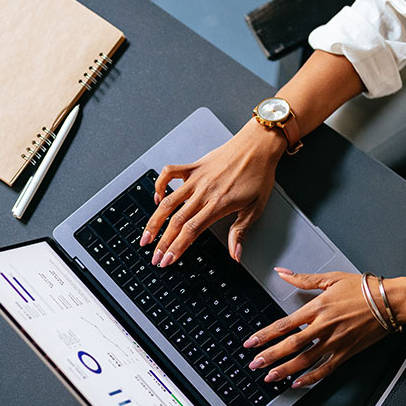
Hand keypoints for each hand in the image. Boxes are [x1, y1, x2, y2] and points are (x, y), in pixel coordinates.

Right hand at [140, 121, 285, 266]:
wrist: (259, 145)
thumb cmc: (259, 174)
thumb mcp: (256, 208)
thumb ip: (241, 232)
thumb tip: (236, 254)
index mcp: (219, 204)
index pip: (191, 231)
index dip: (177, 248)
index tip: (168, 259)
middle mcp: (204, 192)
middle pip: (176, 221)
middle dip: (163, 242)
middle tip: (155, 256)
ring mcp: (197, 178)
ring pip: (168, 201)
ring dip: (154, 221)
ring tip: (146, 236)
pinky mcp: (194, 166)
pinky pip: (169, 173)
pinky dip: (159, 184)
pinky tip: (157, 197)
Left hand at [244, 269, 390, 387]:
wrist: (390, 301)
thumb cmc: (364, 289)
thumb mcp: (331, 278)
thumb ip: (304, 279)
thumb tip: (283, 273)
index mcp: (317, 308)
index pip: (284, 324)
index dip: (265, 335)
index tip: (251, 343)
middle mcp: (323, 327)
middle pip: (290, 345)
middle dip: (269, 356)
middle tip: (254, 364)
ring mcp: (335, 342)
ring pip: (305, 360)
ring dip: (285, 370)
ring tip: (270, 377)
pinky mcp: (347, 352)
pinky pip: (325, 369)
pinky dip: (311, 378)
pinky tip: (298, 383)